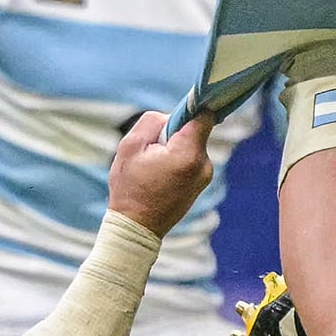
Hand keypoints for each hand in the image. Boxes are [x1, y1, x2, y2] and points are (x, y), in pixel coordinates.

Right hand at [106, 112, 212, 236]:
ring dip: (174, 148)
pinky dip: (177, 161)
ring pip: (191, 145)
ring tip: (154, 168)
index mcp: (188, 154)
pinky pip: (191, 160)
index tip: (178, 111)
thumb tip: (171, 117)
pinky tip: (160, 176)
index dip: (191, 107)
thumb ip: (152, 121)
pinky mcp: (201, 184)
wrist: (137, 228)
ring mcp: (205, 176)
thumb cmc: (130, 187)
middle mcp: (203, 165)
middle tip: (152, 150)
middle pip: (194, 131)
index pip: (203, 116)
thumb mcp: (130, 146)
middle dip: (174, 133)